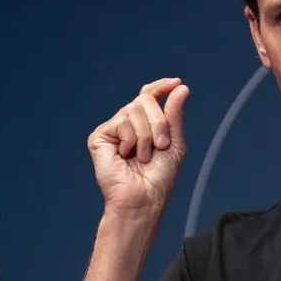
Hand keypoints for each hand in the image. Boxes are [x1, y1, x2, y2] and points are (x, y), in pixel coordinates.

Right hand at [89, 78, 189, 215]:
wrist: (143, 198)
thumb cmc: (159, 178)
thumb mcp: (175, 143)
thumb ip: (175, 115)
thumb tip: (181, 87)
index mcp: (144, 124)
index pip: (148, 95)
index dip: (161, 86)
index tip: (176, 82)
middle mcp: (127, 124)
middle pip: (144, 100)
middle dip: (158, 122)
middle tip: (160, 145)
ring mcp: (113, 129)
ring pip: (133, 109)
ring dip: (146, 135)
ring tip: (143, 157)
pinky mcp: (100, 137)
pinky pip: (121, 121)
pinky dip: (131, 139)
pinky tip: (126, 155)